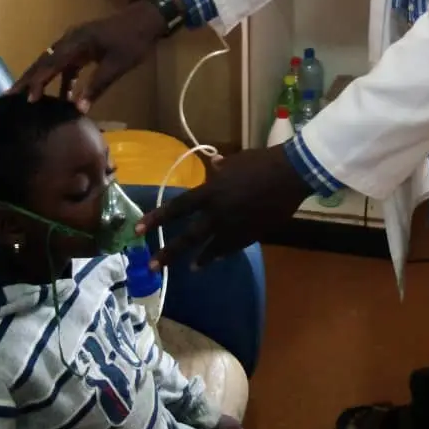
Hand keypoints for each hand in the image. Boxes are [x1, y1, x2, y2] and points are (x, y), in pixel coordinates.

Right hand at [10, 1, 167, 110]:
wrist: (147, 19)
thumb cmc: (133, 41)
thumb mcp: (117, 66)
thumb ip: (97, 86)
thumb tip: (79, 109)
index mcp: (77, 42)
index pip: (51, 64)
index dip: (38, 82)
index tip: (26, 98)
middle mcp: (71, 39)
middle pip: (44, 61)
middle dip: (27, 79)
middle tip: (8, 97)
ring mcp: (76, 42)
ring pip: (52, 62)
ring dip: (41, 79)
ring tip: (27, 99)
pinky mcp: (83, 46)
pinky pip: (65, 64)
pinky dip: (61, 79)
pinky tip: (62, 98)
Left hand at [136, 147, 309, 266]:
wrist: (290, 176)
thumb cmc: (262, 162)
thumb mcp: (236, 161)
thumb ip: (222, 169)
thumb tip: (214, 166)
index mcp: (211, 192)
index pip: (177, 208)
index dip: (157, 219)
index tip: (138, 230)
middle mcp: (218, 213)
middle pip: (189, 237)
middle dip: (168, 253)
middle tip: (152, 267)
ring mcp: (235, 227)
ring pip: (211, 248)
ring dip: (199, 258)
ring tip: (190, 267)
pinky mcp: (251, 235)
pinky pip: (231, 248)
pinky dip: (222, 253)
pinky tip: (216, 258)